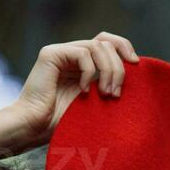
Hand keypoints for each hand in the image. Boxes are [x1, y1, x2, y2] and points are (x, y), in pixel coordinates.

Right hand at [10, 32, 138, 147]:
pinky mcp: (51, 53)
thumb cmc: (61, 122)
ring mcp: (60, 52)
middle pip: (106, 42)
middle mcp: (70, 54)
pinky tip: (84, 91)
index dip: (125, 48)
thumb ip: (108, 83)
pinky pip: (83, 53)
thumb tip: (135, 70)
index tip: (136, 66)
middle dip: (119, 67)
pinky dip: (90, 72)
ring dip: (109, 70)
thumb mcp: (94, 100)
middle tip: (116, 93)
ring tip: (106, 94)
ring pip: (98, 46)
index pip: (108, 43)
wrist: (33, 128)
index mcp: (81, 63)